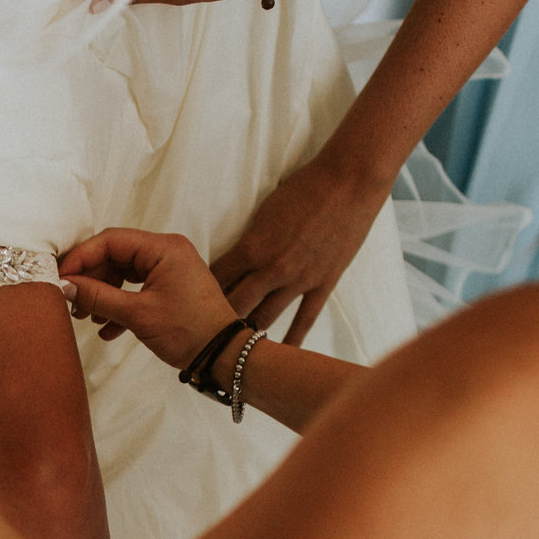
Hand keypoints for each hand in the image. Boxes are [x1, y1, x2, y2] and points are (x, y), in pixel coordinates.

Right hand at [59, 228, 238, 367]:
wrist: (224, 356)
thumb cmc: (189, 331)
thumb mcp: (138, 314)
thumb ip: (98, 297)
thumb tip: (65, 286)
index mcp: (163, 248)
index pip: (110, 241)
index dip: (81, 258)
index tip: (60, 278)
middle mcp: (167, 251)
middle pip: (115, 255)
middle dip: (91, 280)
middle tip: (71, 302)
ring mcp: (170, 269)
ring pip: (123, 274)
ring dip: (103, 295)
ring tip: (86, 318)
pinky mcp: (170, 287)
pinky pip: (136, 288)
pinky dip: (120, 305)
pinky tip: (107, 330)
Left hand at [211, 145, 392, 343]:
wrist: (349, 182)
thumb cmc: (304, 187)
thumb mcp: (265, 210)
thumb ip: (250, 239)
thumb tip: (236, 258)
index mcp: (251, 248)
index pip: (215, 278)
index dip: (199, 292)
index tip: (190, 305)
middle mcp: (271, 269)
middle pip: (233, 305)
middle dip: (215, 321)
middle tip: (202, 336)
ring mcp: (298, 280)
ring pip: (264, 318)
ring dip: (247, 334)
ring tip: (231, 349)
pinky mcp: (322, 283)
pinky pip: (304, 319)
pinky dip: (292, 340)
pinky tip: (282, 356)